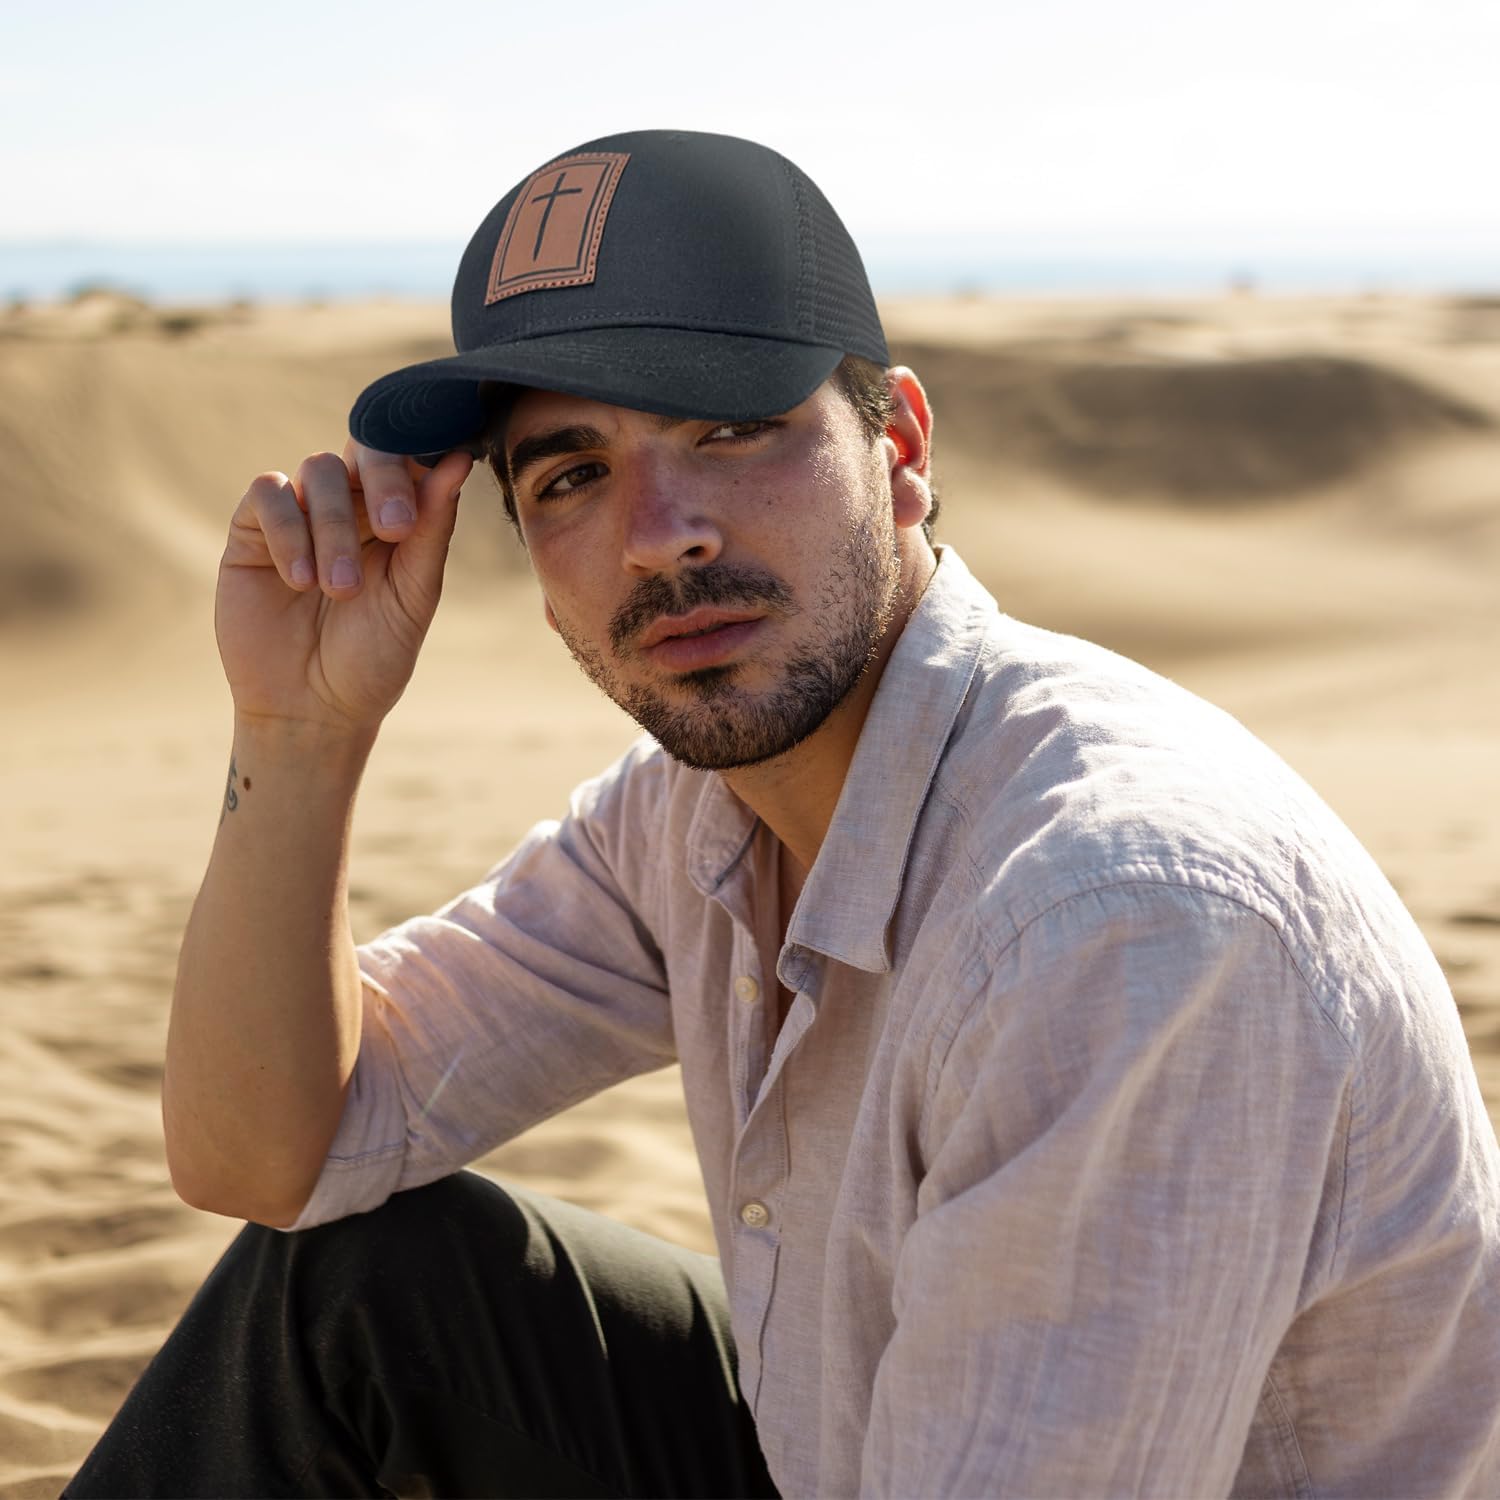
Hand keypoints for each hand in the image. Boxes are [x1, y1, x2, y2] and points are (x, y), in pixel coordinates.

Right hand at [215, 441, 474, 733]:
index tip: (441, 474)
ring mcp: (301, 512)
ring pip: (319, 470)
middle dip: (385, 480)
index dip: (421, 452)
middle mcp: (351, 504)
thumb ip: (431, 529)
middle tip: (398, 528)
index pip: (411, 456)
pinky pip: (268, 495)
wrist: (313, 710)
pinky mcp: (252, 530)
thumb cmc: (373, 657)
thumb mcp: (413, 596)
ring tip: (341, 591)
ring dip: (336, 527)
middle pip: (366, 447)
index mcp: (398, 514)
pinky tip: (301, 581)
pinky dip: (288, 532)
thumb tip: (459, 460)